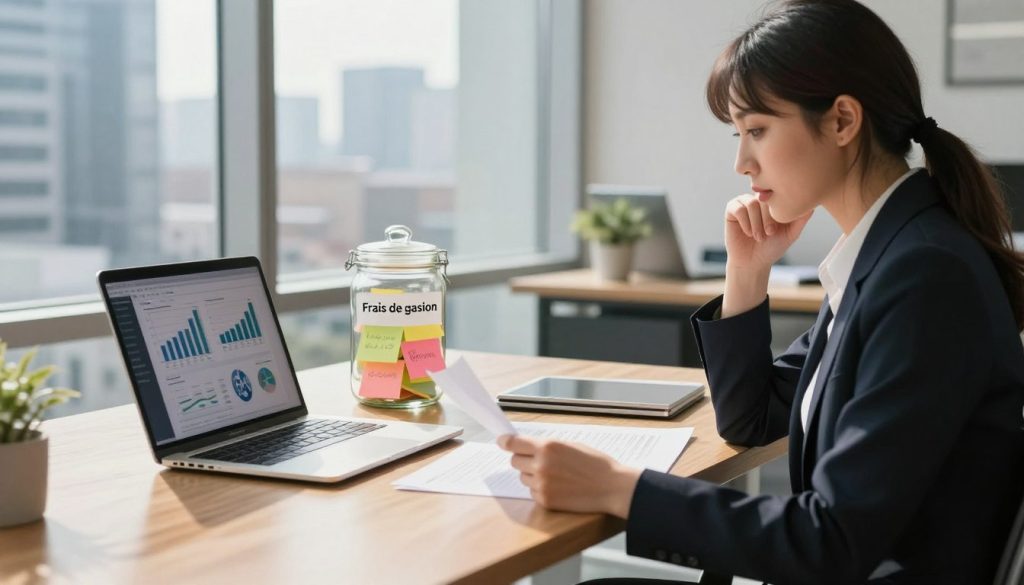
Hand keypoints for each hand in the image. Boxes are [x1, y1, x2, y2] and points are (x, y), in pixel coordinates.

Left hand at [497, 434, 641, 517]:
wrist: (611, 487)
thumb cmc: (595, 464)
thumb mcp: (570, 445)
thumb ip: (547, 446)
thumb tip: (526, 446)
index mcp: (547, 446)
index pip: (514, 443)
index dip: (505, 442)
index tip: (501, 441)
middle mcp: (541, 464)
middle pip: (515, 461)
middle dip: (523, 459)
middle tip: (536, 460)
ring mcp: (542, 484)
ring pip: (523, 477)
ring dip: (532, 475)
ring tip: (554, 475)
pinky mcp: (545, 500)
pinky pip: (532, 492)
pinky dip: (540, 489)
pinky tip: (558, 487)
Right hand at [724, 194, 812, 269]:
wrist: (753, 262)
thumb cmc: (772, 247)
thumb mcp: (792, 233)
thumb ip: (801, 218)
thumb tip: (813, 203)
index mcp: (773, 202)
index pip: (778, 196)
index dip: (778, 213)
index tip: (776, 231)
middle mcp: (759, 199)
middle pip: (765, 199)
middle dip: (767, 219)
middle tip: (769, 234)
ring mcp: (744, 202)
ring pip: (752, 203)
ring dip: (756, 223)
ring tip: (758, 237)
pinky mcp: (731, 209)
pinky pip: (738, 209)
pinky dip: (745, 223)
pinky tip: (747, 233)